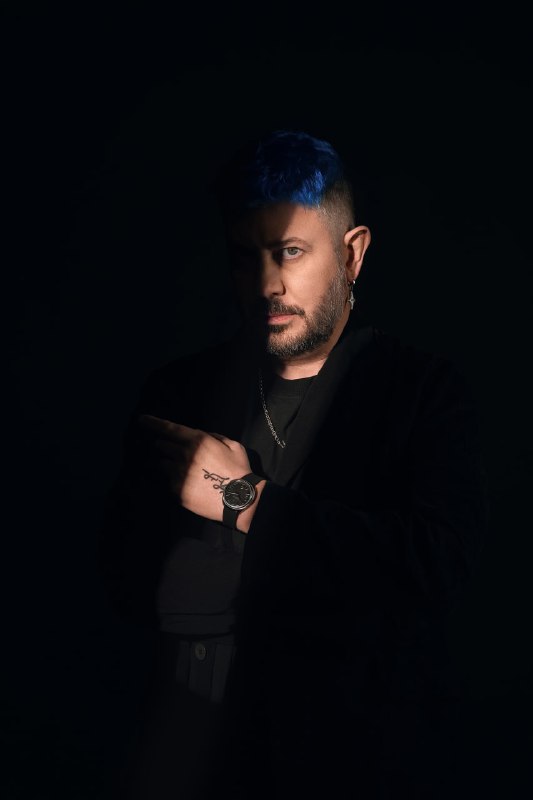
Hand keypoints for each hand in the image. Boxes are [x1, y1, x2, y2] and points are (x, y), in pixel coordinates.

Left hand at [136, 414, 254, 523]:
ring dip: (170, 464)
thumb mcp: (233, 445)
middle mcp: (184, 455)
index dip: (154, 423)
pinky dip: (176, 480)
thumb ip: (215, 437)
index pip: (169, 429)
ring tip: (185, 471)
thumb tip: (203, 436)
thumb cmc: (239, 470)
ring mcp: (179, 474)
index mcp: (197, 441)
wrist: (239, 499)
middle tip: (177, 452)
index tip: (141, 420)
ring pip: (164, 464)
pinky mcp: (178, 491)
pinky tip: (191, 485)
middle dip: (166, 446)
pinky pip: (170, 482)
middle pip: (163, 446)